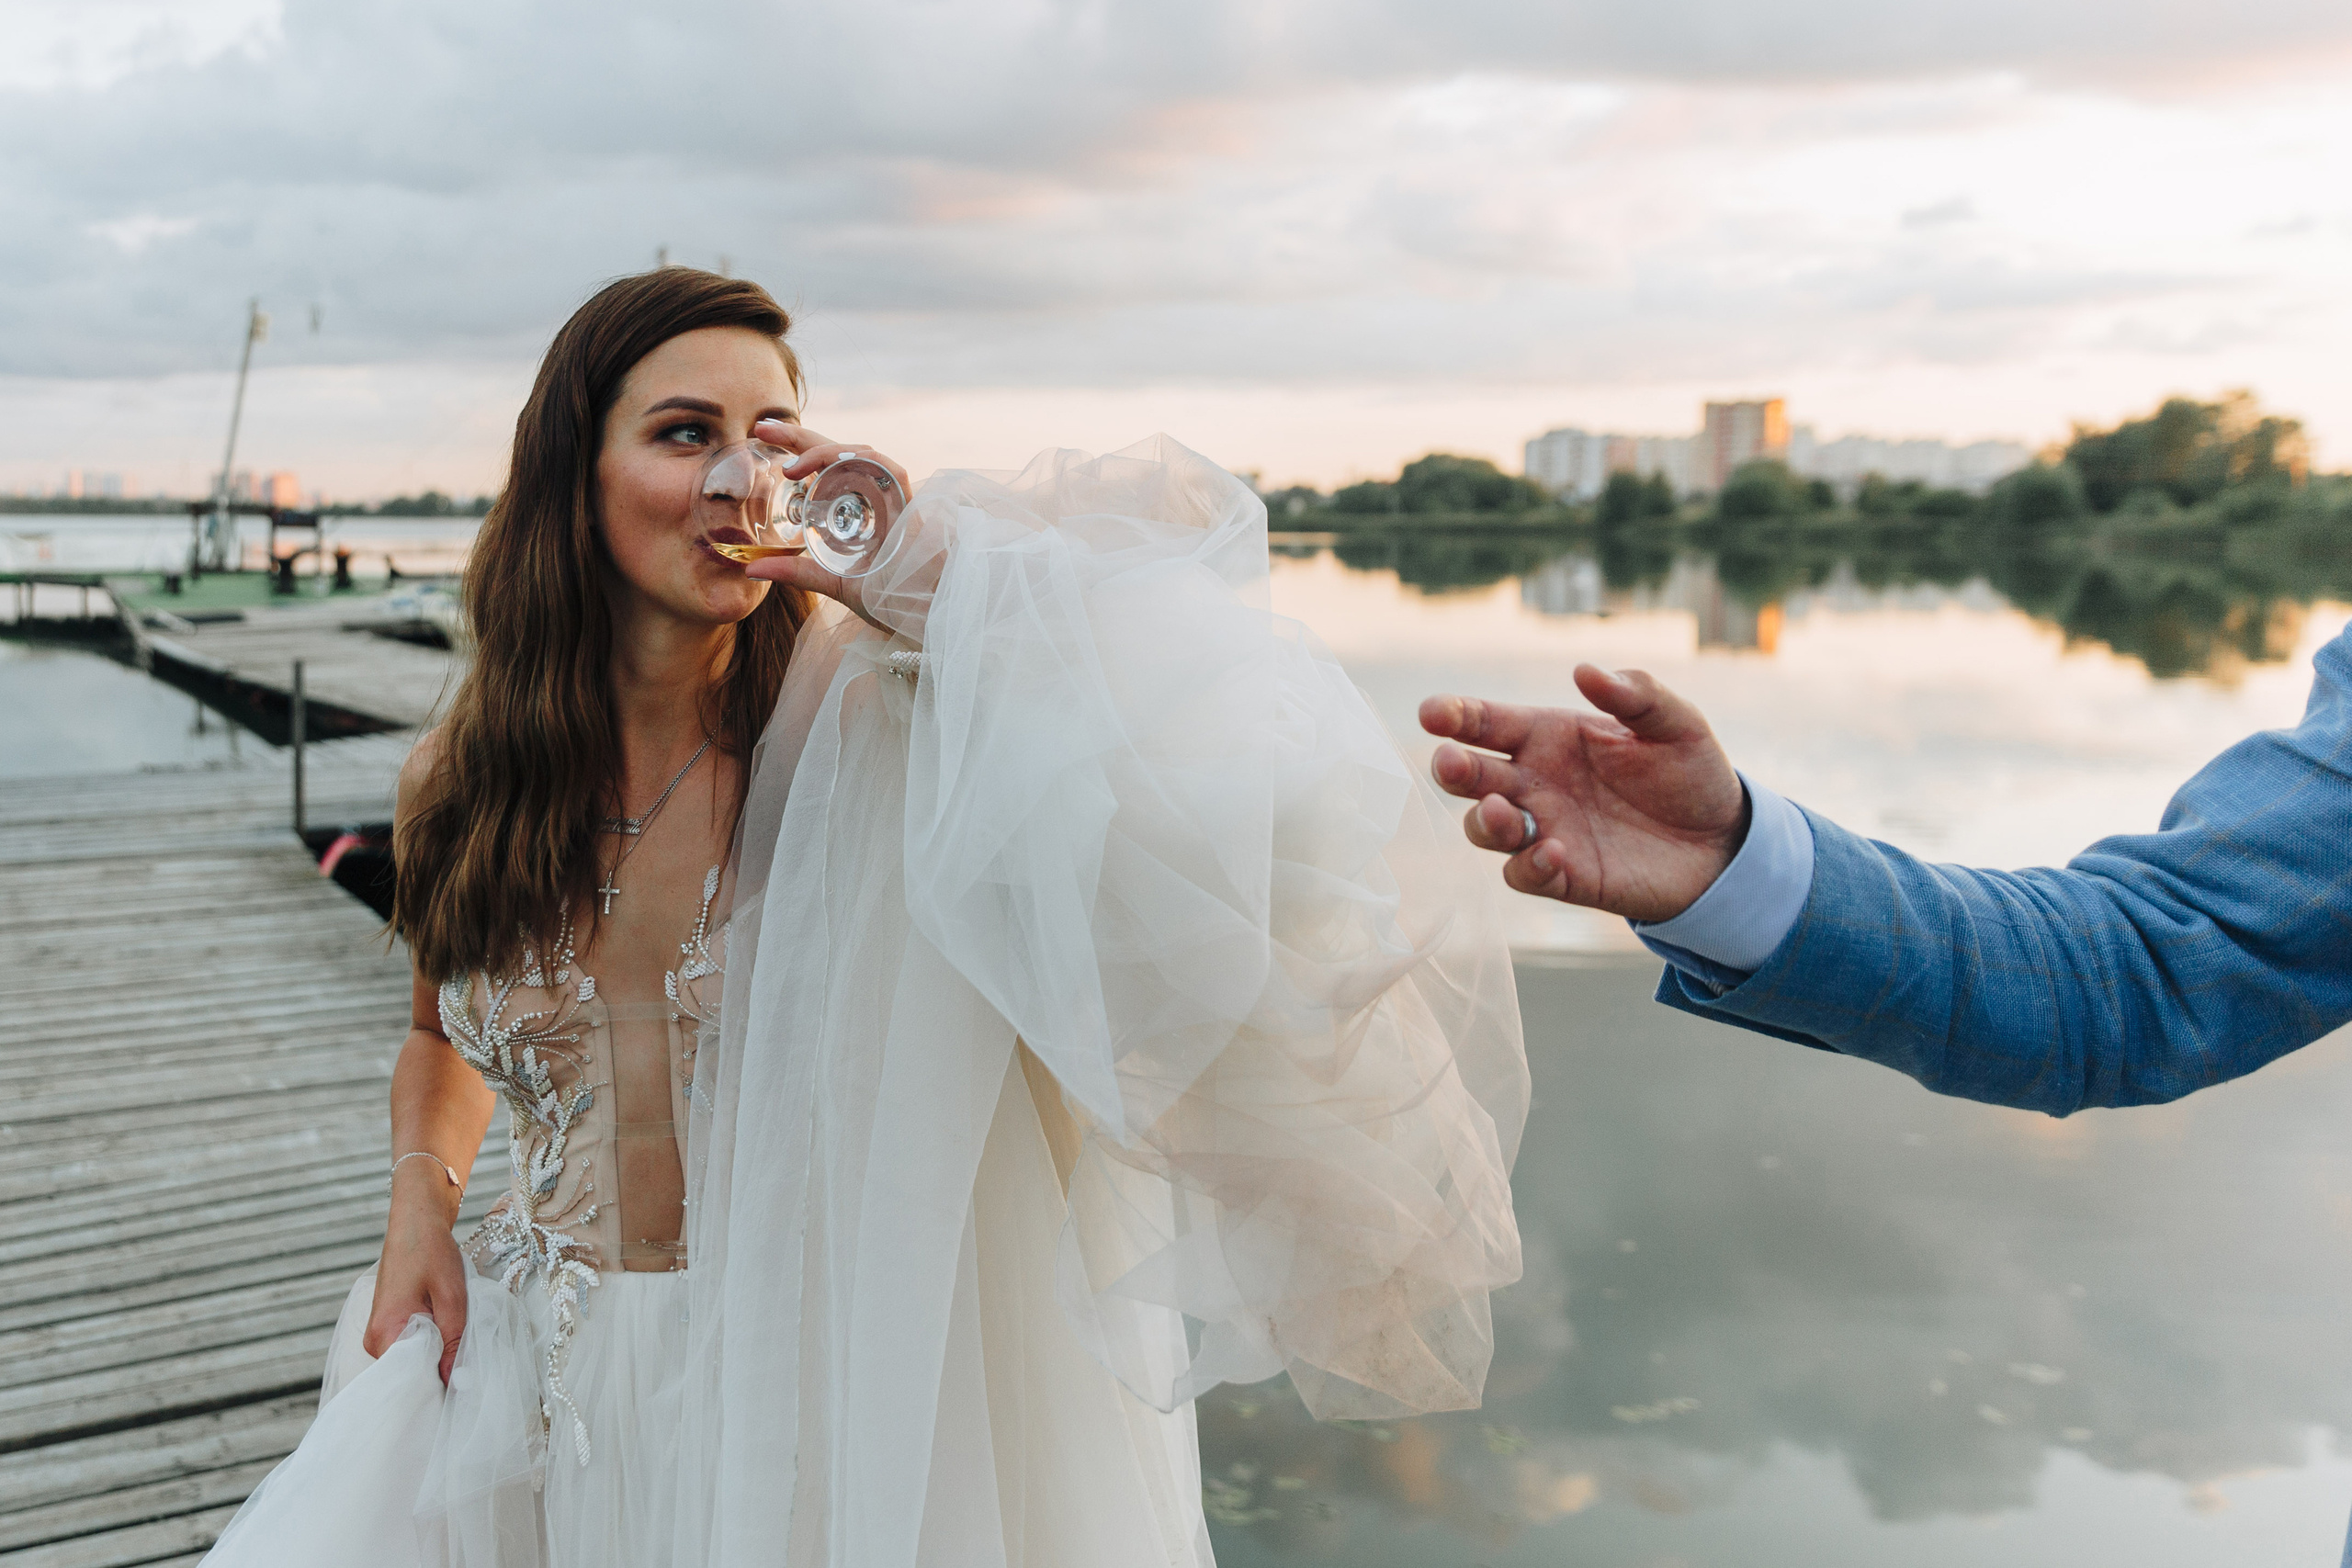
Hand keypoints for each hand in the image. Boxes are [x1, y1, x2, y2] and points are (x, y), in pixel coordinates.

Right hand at [366, 1163, 469, 1382]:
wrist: (415, 1222)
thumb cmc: (432, 1253)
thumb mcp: (452, 1298)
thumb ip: (453, 1343)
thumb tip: (455, 1385)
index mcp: (385, 1334)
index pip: (409, 1382)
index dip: (437, 1391)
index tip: (463, 1398)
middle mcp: (375, 1340)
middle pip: (410, 1375)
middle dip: (440, 1376)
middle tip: (471, 1378)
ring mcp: (380, 1334)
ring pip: (413, 1362)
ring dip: (438, 1360)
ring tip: (462, 1355)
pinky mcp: (389, 1326)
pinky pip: (411, 1348)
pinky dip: (432, 1348)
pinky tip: (450, 1342)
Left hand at [739, 419, 910, 629]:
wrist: (923, 610)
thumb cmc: (885, 596)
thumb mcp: (832, 582)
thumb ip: (795, 573)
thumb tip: (750, 570)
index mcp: (853, 505)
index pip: (823, 465)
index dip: (794, 445)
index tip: (759, 432)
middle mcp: (871, 494)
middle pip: (838, 451)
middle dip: (799, 436)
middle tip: (762, 427)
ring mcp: (891, 495)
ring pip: (861, 453)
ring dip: (825, 452)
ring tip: (792, 469)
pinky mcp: (909, 502)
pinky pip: (889, 469)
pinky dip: (865, 461)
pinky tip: (835, 465)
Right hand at [1420, 665, 1747, 922]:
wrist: (1721, 844)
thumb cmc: (1690, 774)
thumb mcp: (1676, 723)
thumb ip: (1636, 695)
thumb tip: (1585, 671)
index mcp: (1548, 737)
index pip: (1487, 723)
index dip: (1455, 715)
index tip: (1432, 713)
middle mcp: (1534, 783)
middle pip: (1471, 776)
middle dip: (1451, 769)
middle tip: (1450, 763)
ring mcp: (1544, 830)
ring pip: (1485, 828)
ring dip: (1485, 821)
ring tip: (1506, 813)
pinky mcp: (1563, 877)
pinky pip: (1524, 875)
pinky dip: (1528, 866)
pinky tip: (1552, 852)